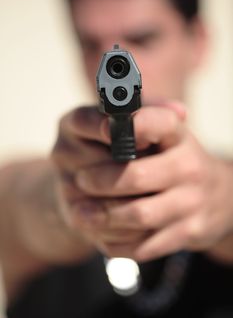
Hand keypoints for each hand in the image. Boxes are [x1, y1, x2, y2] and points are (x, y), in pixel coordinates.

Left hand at [65, 103, 232, 261]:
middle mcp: (191, 168)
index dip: (130, 126)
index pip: (157, 123)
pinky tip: (102, 234)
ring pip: (138, 216)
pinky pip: (145, 246)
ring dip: (102, 216)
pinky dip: (117, 242)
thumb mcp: (167, 136)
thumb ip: (142, 120)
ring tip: (80, 213)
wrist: (220, 197)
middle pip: (135, 177)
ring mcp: (193, 203)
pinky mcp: (189, 233)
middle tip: (80, 180)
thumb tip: (116, 111)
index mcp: (180, 137)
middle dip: (101, 181)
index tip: (102, 130)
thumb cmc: (177, 161)